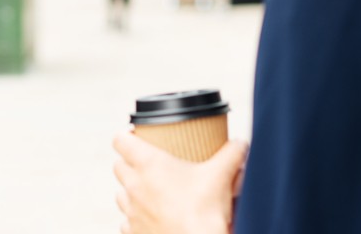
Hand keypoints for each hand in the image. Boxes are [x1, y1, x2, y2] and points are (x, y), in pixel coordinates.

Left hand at [112, 132, 247, 233]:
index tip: (136, 137)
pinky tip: (152, 220)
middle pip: (118, 166)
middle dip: (130, 164)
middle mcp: (134, 186)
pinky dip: (136, 220)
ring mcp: (131, 212)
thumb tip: (242, 143)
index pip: (120, 140)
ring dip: (131, 192)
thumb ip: (232, 154)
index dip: (126, 136)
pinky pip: (127, 222)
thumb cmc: (205, 212)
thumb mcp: (222, 176)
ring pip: (121, 195)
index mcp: (149, 165)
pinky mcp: (132, 233)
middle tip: (148, 166)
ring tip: (150, 194)